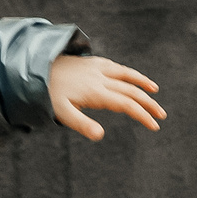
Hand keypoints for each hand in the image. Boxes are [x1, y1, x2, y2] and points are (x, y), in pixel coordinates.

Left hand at [48, 54, 164, 140]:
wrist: (35, 67)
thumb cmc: (48, 93)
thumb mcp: (62, 113)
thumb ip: (82, 124)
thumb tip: (100, 136)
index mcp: (96, 92)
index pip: (127, 104)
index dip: (143, 115)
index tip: (154, 126)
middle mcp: (100, 78)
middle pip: (131, 90)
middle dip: (148, 104)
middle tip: (161, 116)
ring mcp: (97, 68)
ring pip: (126, 74)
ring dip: (142, 83)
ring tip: (154, 90)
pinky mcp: (92, 61)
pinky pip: (115, 66)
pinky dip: (128, 72)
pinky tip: (130, 76)